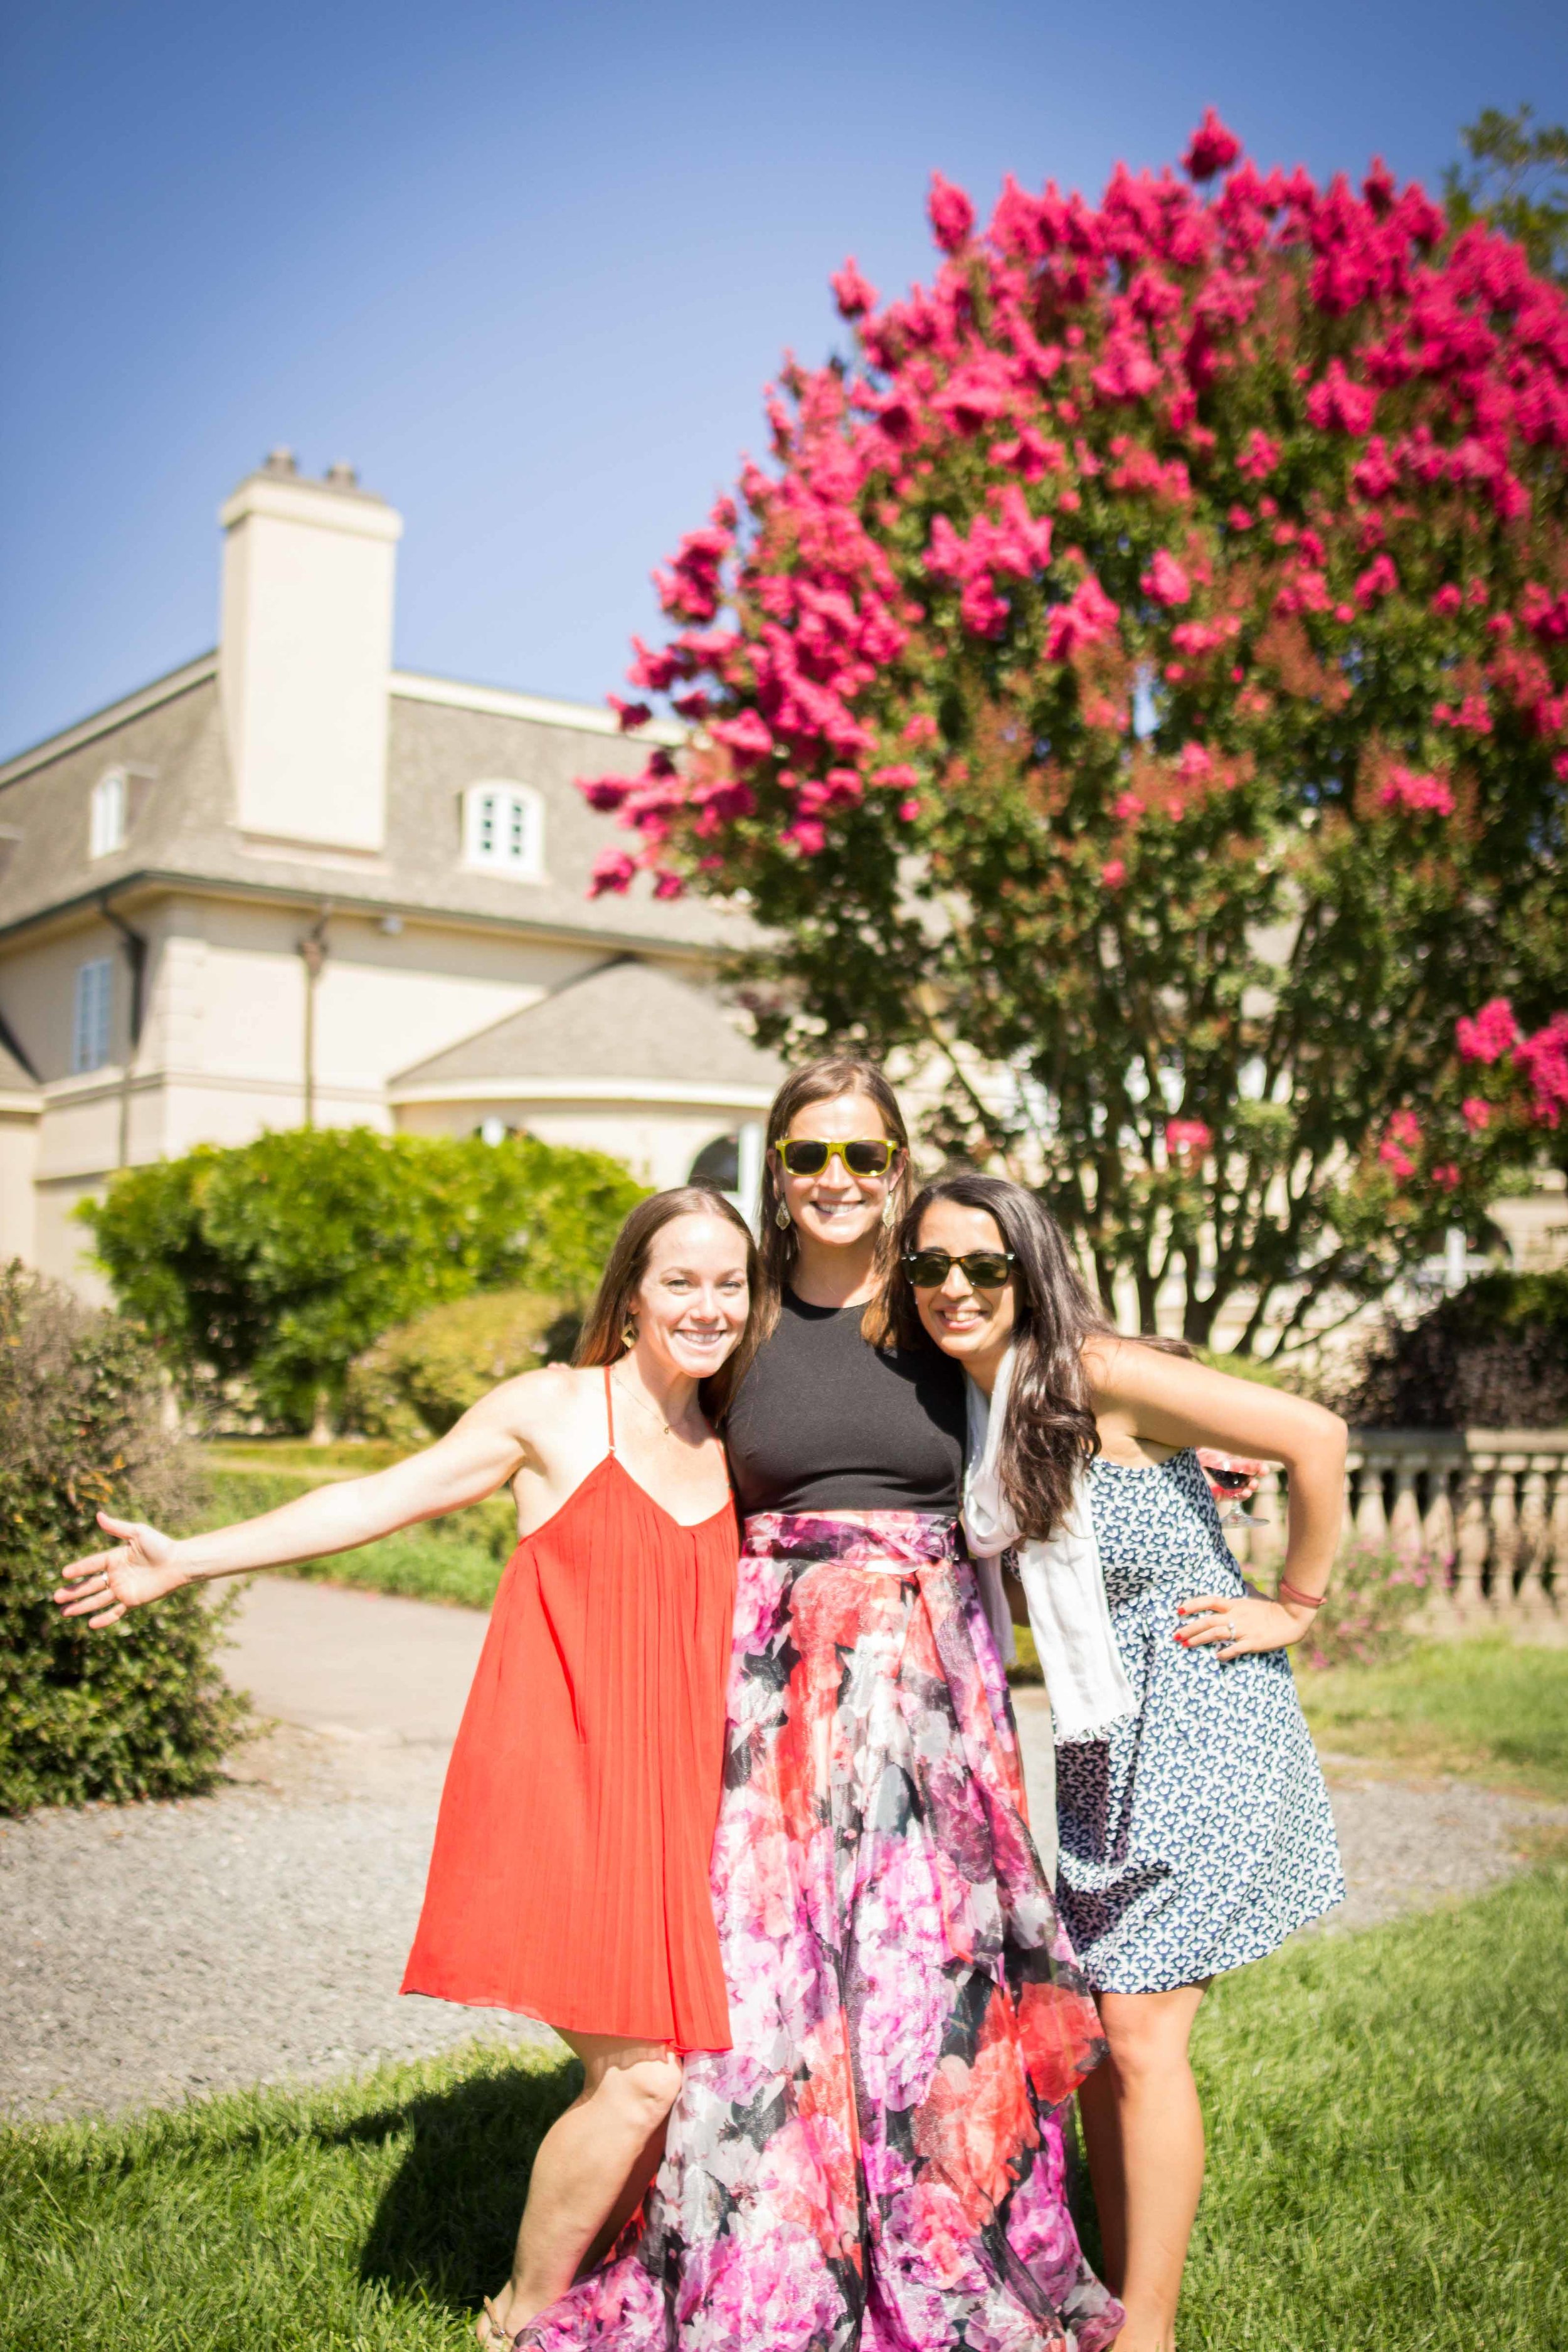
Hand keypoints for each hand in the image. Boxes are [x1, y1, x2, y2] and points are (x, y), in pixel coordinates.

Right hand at [53, 1512, 188, 1628]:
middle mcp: (116, 1575)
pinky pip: (116, 1612)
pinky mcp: (133, 1601)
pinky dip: (104, 1618)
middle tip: (57, 1597)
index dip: (78, 1570)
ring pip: (97, 1600)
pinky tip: (91, 1624)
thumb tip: (98, 1515)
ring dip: (82, 1607)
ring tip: (65, 1612)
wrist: (179, 1563)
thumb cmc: (160, 1546)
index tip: (64, 1574)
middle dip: (73, 1592)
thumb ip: (117, 1527)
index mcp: (115, 1558)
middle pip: (90, 1585)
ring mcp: (123, 1589)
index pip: (91, 1565)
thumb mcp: (138, 1533)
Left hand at [1175, 1591, 1310, 1661]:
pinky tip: (1216, 1656)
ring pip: (1216, 1634)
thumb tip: (1244, 1583)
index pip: (1209, 1601)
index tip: (1179, 1610)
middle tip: (1175, 1635)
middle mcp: (1236, 1616)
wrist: (1291, 1618)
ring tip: (1186, 1645)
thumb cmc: (1271, 1607)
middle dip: (1189, 1628)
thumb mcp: (1255, 1596)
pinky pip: (1236, 1648)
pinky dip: (1225, 1652)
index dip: (1193, 1605)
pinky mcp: (1253, 1643)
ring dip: (1199, 1640)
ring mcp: (1244, 1630)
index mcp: (1235, 1604)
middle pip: (1207, 1621)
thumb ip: (1246, 1591)